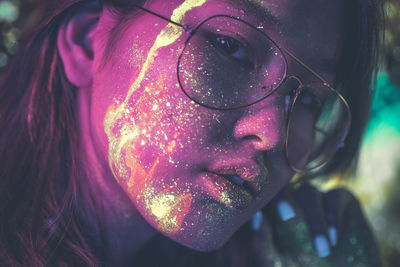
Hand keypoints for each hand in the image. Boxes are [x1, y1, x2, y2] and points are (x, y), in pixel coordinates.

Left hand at [263, 184, 381, 265]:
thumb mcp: (276, 263)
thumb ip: (261, 242)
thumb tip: (256, 217)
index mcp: (273, 214)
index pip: (264, 199)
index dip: (260, 200)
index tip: (259, 213)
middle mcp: (294, 202)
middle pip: (284, 190)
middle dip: (283, 200)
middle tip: (287, 217)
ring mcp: (317, 199)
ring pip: (308, 193)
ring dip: (315, 221)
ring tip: (323, 251)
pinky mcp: (342, 200)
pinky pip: (336, 196)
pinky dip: (334, 216)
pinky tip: (334, 240)